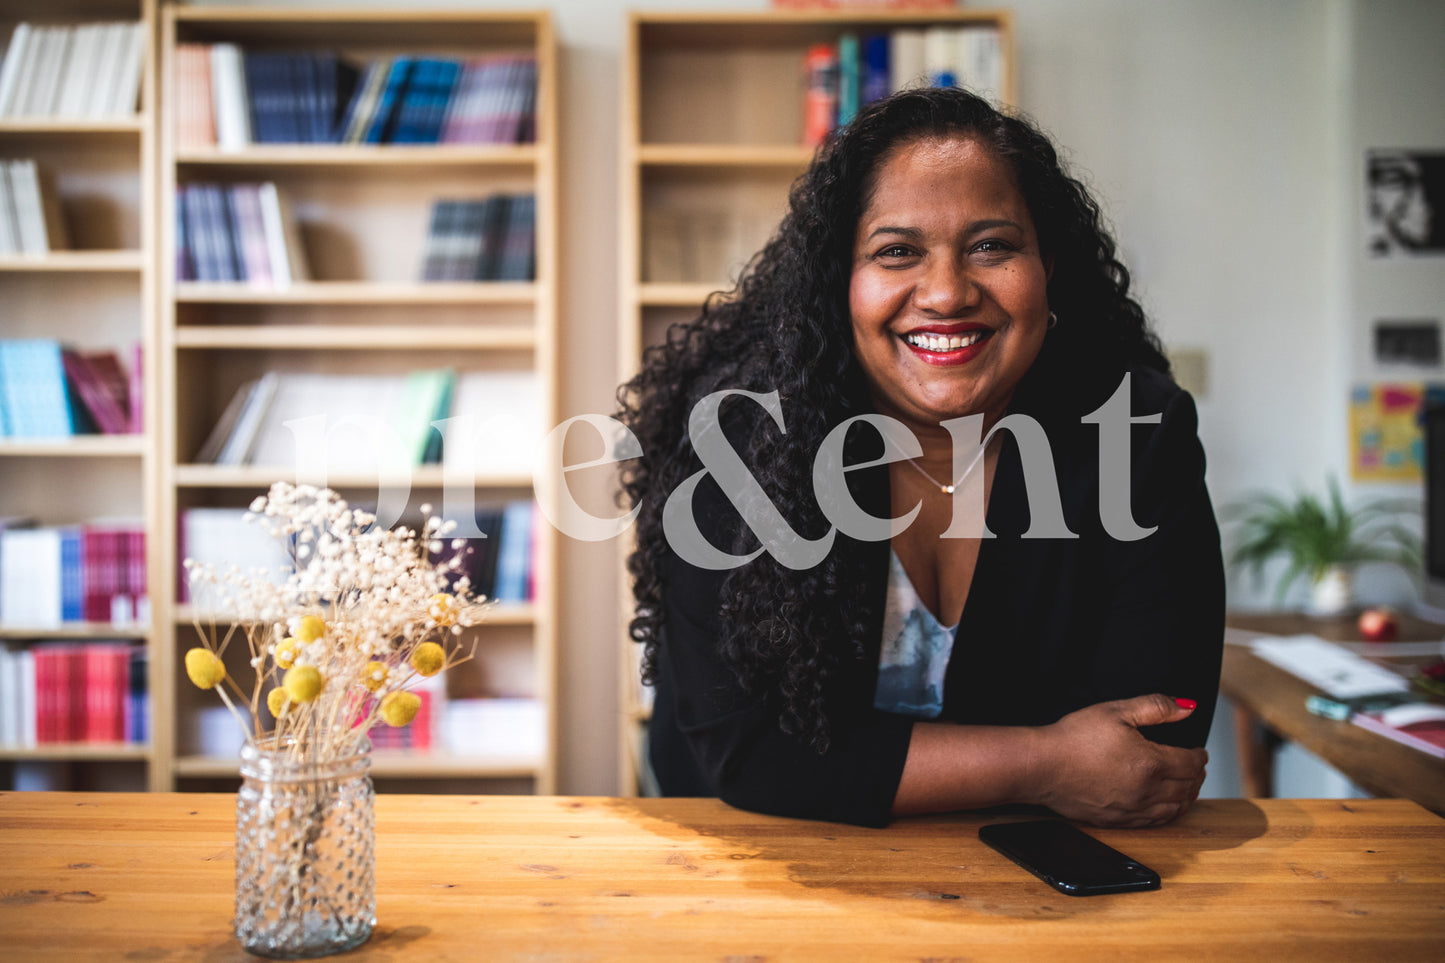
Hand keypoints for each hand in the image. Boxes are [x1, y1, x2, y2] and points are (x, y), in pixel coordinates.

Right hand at [1030, 694, 1206, 827]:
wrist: (1042, 766)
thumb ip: (1156, 707)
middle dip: (1197, 776)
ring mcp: (1133, 809)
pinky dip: (1168, 813)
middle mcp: (1147, 791)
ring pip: (1175, 809)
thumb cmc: (1073, 737)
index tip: (1199, 751)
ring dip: (1187, 797)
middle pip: (1188, 788)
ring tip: (1187, 787)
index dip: (1200, 756)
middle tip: (1196, 767)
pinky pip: (1155, 822)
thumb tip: (1188, 707)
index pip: (1191, 763)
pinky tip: (1165, 806)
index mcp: (1151, 763)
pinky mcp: (1118, 820)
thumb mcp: (1116, 711)